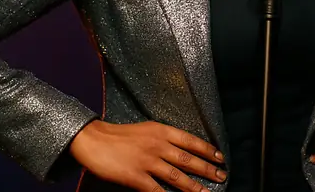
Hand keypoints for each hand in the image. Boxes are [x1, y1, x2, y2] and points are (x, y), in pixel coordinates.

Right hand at [69, 120, 226, 191]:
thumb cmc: (118, 134)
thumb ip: (162, 138)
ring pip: (177, 176)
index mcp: (161, 131)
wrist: (93, 139)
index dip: (207, 149)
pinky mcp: (136, 177)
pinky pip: (157, 191)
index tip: (220, 157)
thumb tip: (181, 150)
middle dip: (207, 169)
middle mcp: (157, 145)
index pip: (190, 140)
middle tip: (222, 176)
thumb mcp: (145, 129)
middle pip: (188, 159)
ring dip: (194, 187)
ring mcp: (147, 161)